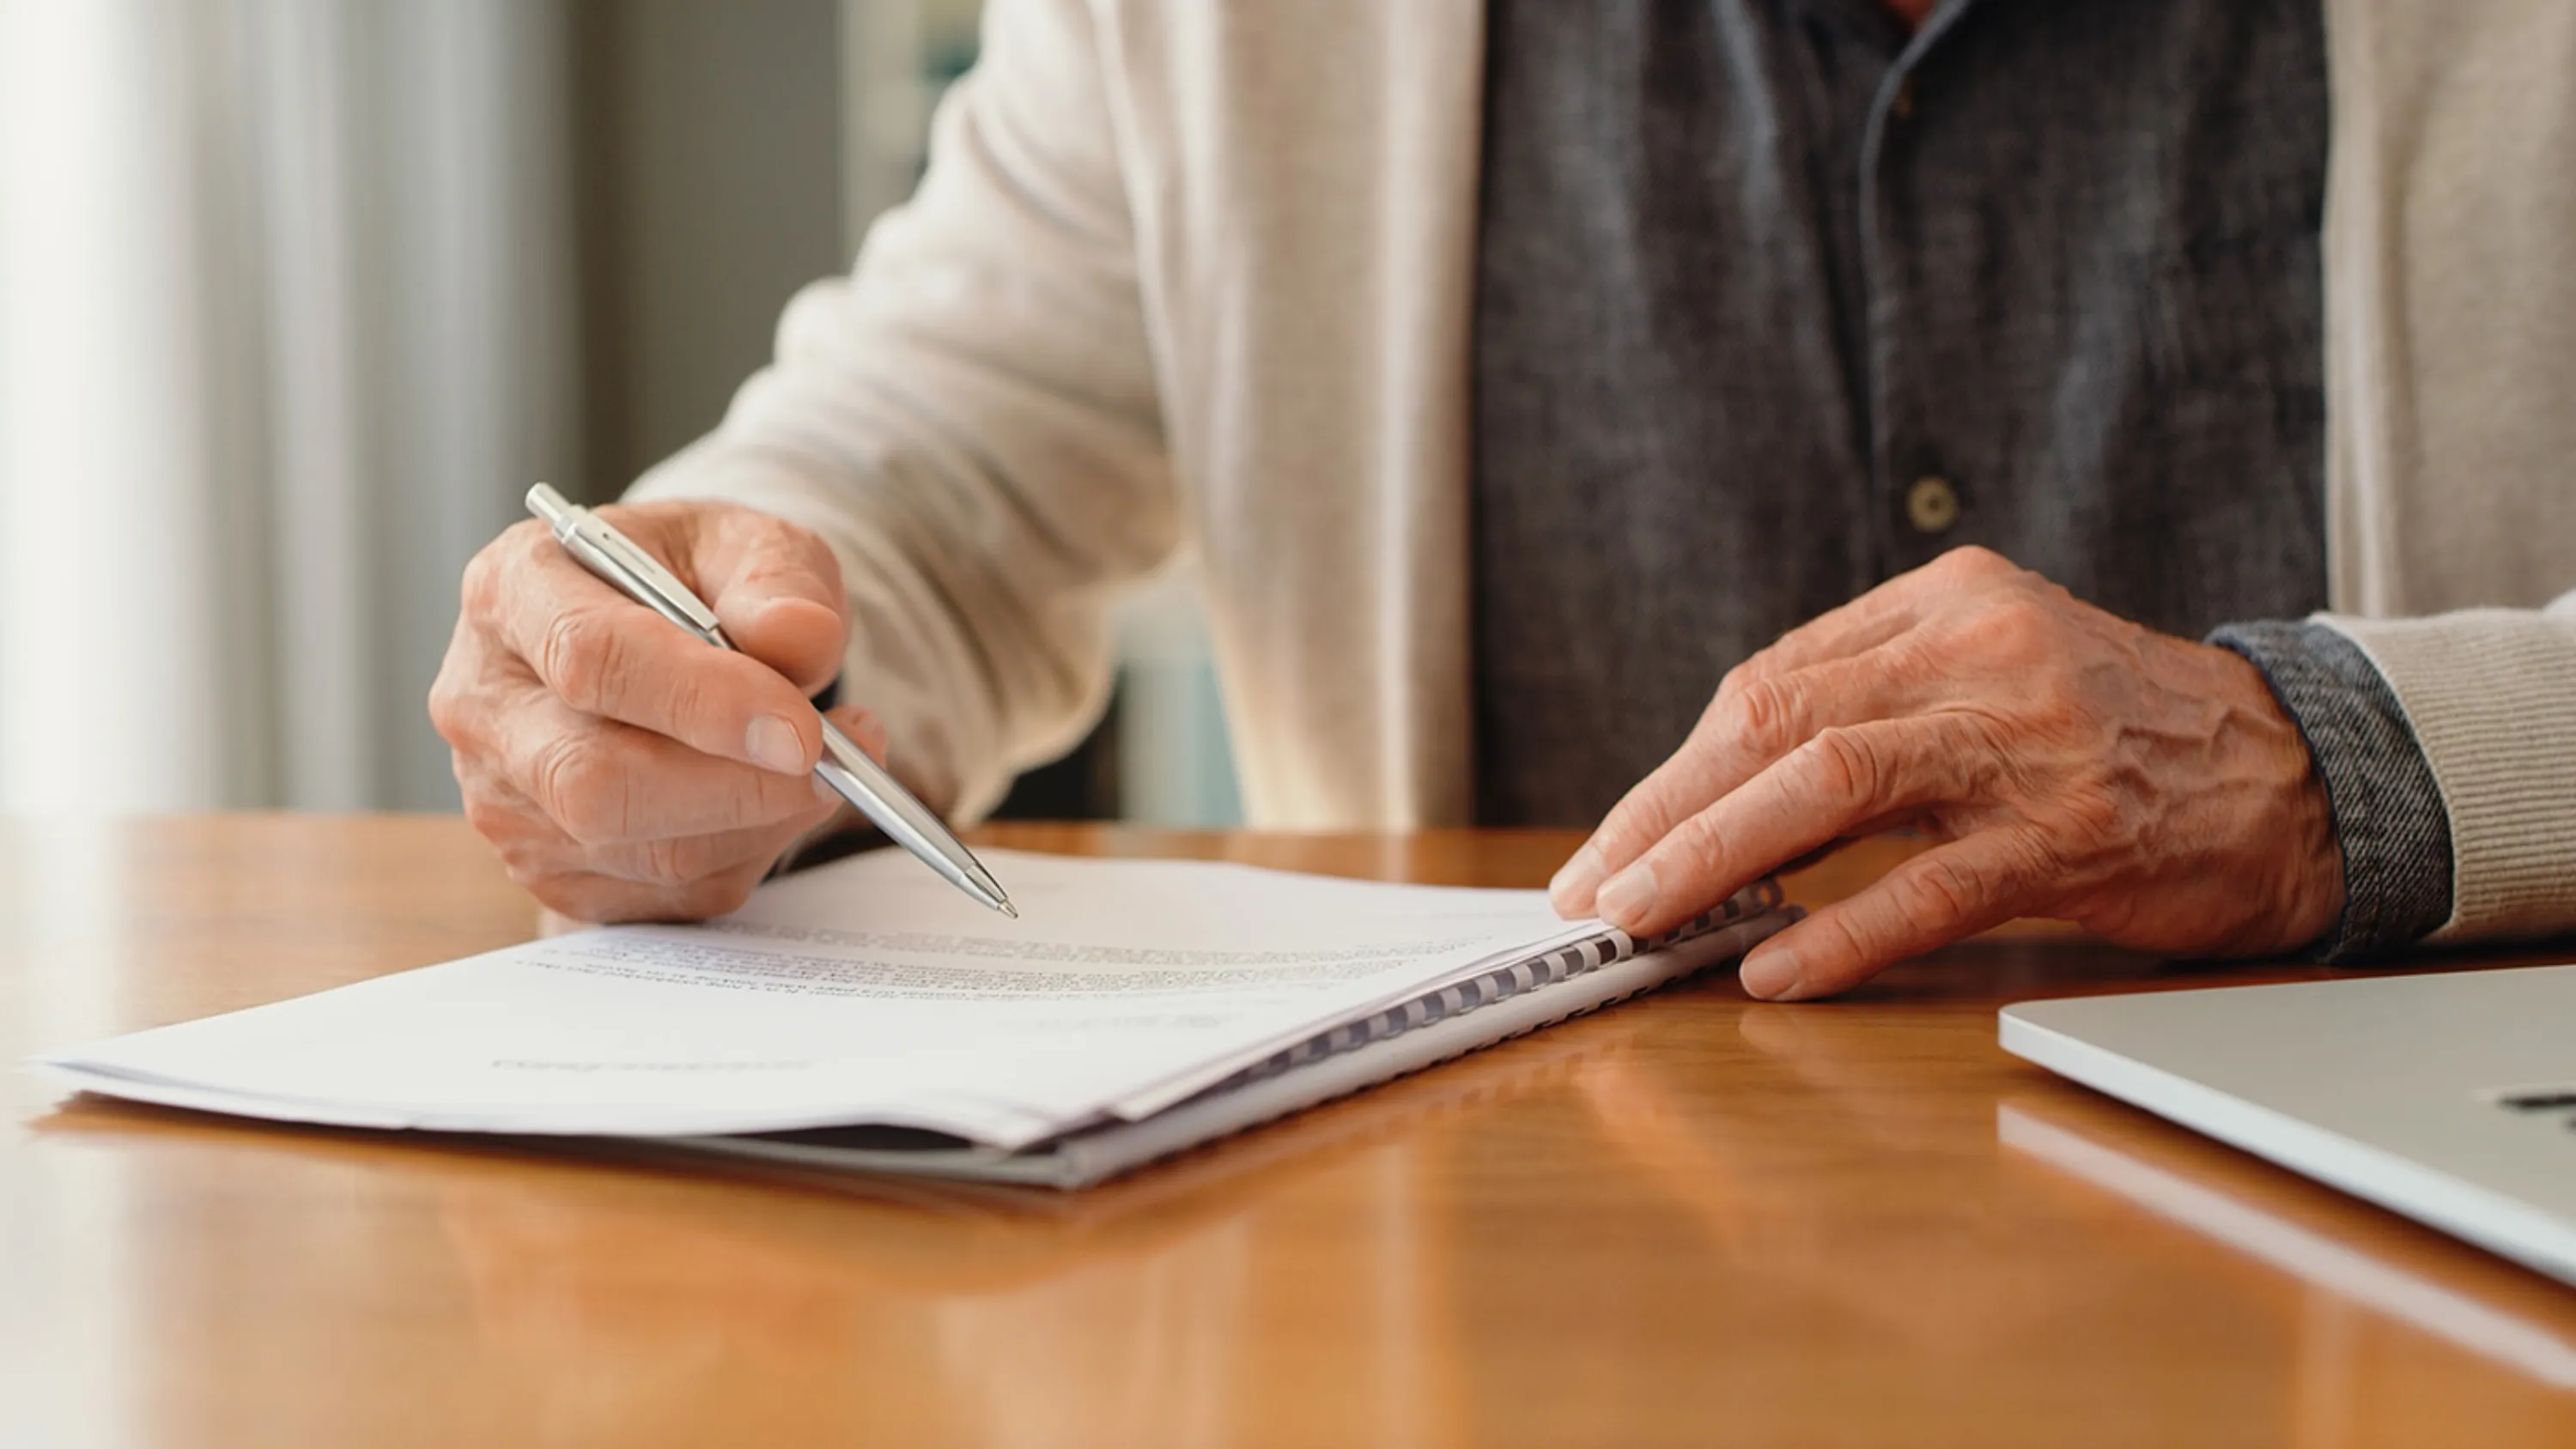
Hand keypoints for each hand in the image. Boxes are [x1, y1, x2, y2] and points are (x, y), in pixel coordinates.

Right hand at [430, 499, 884, 921]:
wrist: (672, 637)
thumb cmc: (700, 581)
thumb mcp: (748, 542)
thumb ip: (776, 578)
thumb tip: (798, 635)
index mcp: (513, 590)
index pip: (588, 657)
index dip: (701, 700)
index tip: (800, 729)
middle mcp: (484, 701)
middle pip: (592, 778)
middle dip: (733, 785)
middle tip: (834, 763)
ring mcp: (503, 798)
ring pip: (634, 849)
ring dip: (755, 820)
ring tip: (827, 766)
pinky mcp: (550, 869)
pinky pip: (663, 893)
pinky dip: (744, 854)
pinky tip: (775, 800)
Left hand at [1548, 547, 2343, 999]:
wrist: (2297, 772)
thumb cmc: (2115, 733)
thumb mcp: (1992, 669)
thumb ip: (1872, 702)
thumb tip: (1713, 792)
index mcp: (1946, 600)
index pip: (1770, 681)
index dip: (1675, 770)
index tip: (1612, 841)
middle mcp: (1981, 651)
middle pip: (1776, 720)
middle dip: (1664, 812)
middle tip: (1592, 889)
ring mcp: (2030, 742)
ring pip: (1831, 785)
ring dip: (1714, 856)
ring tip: (1642, 918)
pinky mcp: (2075, 835)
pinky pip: (1931, 885)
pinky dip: (1839, 929)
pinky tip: (1772, 968)